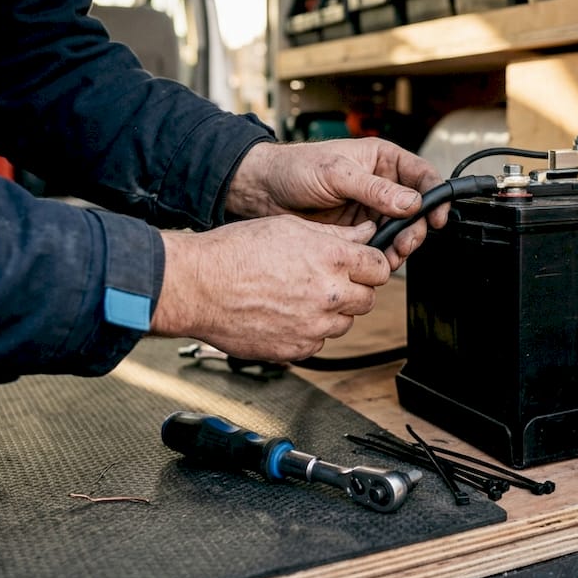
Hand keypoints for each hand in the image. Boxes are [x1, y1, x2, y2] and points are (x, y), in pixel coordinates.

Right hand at [150, 217, 389, 362]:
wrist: (198, 287)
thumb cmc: (235, 253)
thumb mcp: (289, 227)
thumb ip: (334, 234)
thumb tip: (363, 233)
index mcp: (331, 259)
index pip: (379, 267)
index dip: (370, 265)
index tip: (361, 265)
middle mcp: (328, 295)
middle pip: (367, 299)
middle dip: (353, 290)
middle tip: (328, 281)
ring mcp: (314, 327)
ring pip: (344, 324)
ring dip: (332, 312)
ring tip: (300, 297)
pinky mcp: (297, 350)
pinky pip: (318, 343)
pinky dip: (309, 332)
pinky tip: (286, 315)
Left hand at [227, 138, 446, 268]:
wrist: (262, 192)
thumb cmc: (295, 168)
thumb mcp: (337, 173)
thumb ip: (374, 189)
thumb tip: (411, 201)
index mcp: (381, 159)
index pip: (421, 175)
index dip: (434, 194)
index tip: (437, 215)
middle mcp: (381, 184)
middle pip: (416, 208)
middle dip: (416, 227)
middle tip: (408, 242)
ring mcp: (370, 209)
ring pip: (400, 230)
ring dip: (401, 244)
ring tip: (392, 256)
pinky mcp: (357, 231)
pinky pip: (380, 244)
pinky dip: (383, 254)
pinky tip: (378, 260)